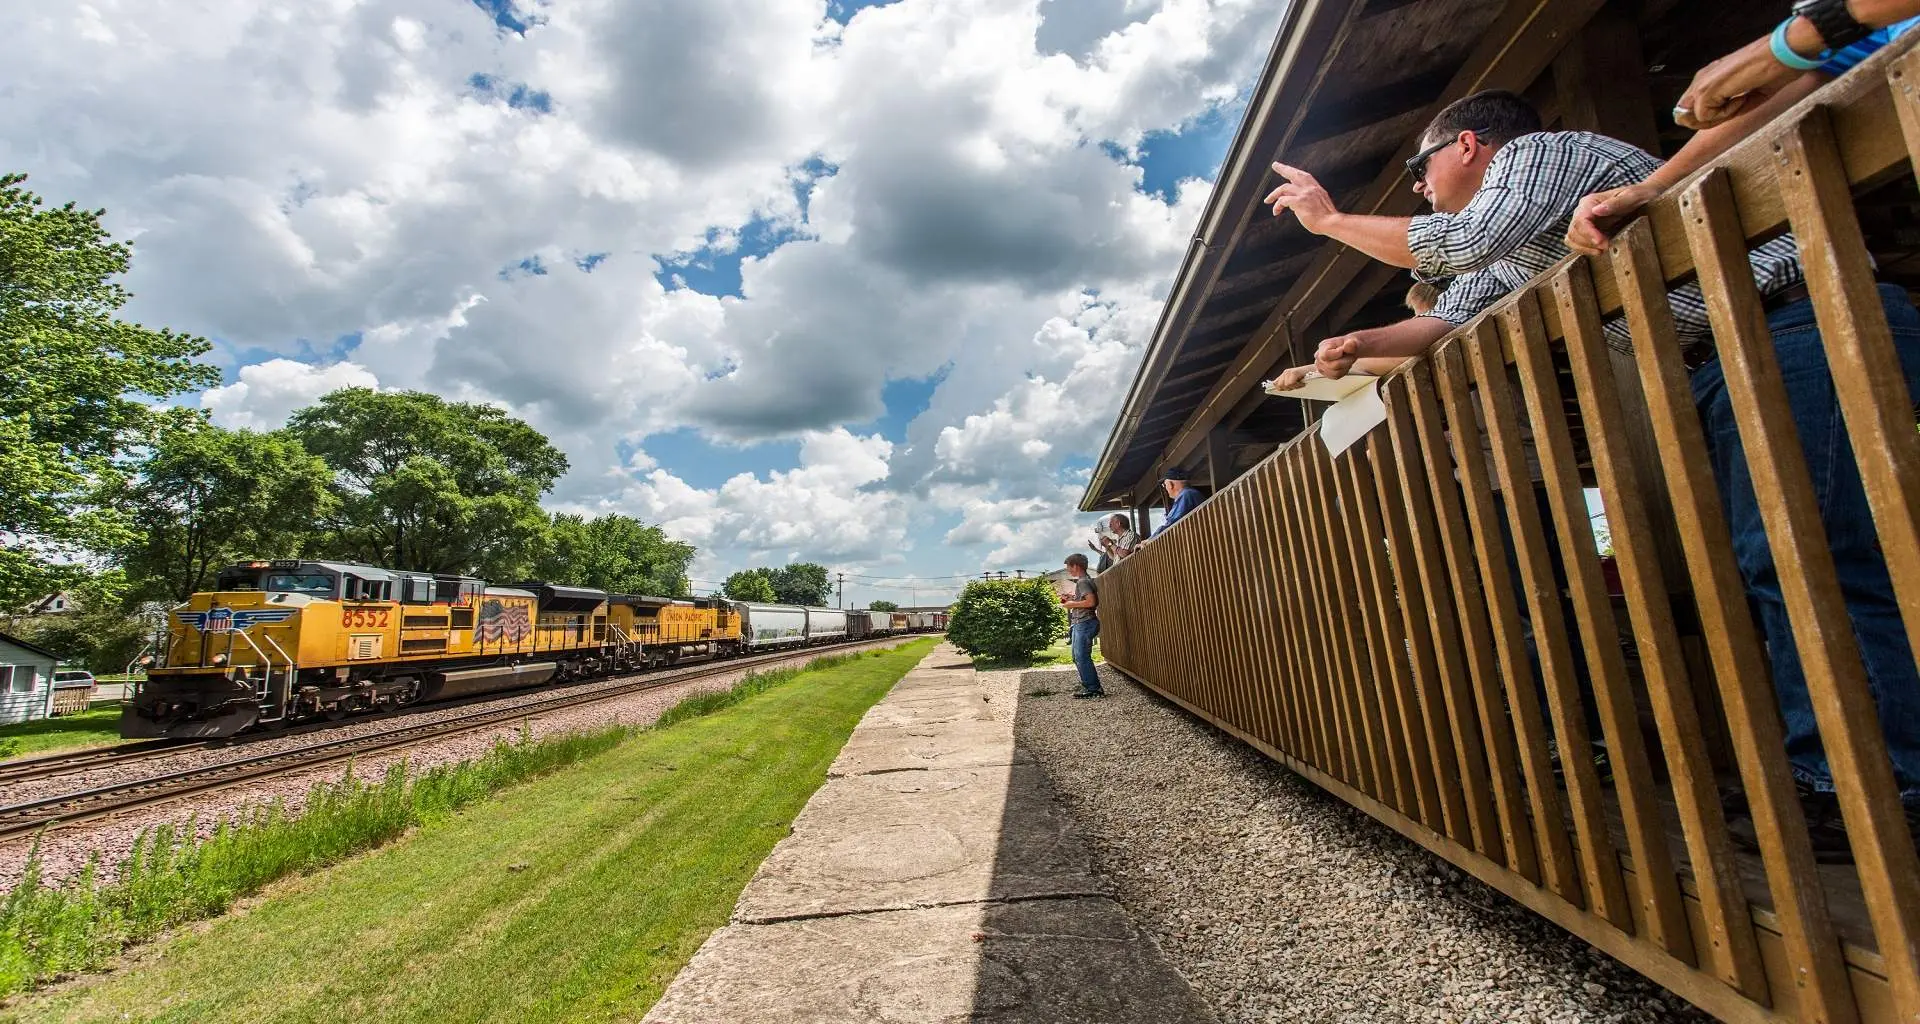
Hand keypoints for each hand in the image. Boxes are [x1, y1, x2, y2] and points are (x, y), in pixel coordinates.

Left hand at [1264, 162, 1338, 234]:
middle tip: (1275, 165)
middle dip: (1283, 168)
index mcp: (1316, 188)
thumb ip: (1310, 198)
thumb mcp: (1320, 202)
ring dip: (1273, 195)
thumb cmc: (1327, 217)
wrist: (1332, 223)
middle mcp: (1310, 188)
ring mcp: (1304, 194)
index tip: (1285, 167)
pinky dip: (1277, 206)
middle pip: (1294, 173)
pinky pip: (1283, 200)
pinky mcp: (1299, 202)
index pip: (1302, 175)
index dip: (1292, 171)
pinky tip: (1276, 211)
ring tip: (1268, 201)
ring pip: (1283, 188)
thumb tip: (1296, 201)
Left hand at [1271, 365, 1313, 390]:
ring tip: (1300, 384)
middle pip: (1279, 386)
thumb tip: (1278, 389)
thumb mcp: (1295, 383)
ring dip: (1294, 387)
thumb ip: (1286, 385)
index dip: (1280, 388)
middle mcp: (1286, 372)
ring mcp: (1290, 371)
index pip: (1275, 383)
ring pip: (1285, 385)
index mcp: (1285, 375)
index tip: (1287, 389)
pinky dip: (1297, 385)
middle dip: (1288, 389)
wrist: (1318, 372)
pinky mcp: (1295, 372)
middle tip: (1297, 386)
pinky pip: (1291, 383)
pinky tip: (1302, 383)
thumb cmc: (1308, 379)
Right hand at [1314, 335, 1361, 377]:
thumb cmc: (1350, 345)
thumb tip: (1349, 345)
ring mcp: (1320, 366)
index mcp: (1323, 345)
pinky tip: (1344, 366)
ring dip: (1345, 367)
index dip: (1337, 354)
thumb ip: (1352, 344)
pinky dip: (1343, 372)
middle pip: (1332, 365)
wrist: (1349, 350)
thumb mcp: (1353, 342)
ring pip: (1335, 372)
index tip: (1343, 351)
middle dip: (1345, 361)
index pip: (1325, 355)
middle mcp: (1319, 356)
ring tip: (1347, 360)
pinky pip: (1336, 376)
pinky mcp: (1325, 373)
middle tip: (1350, 356)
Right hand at [1564, 182, 1656, 255]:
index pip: (1580, 220)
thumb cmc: (1639, 194)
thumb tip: (1597, 210)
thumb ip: (1615, 203)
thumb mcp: (1632, 196)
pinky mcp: (1588, 230)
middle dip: (1588, 242)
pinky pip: (1577, 241)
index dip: (1588, 234)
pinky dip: (1584, 249)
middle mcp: (1583, 210)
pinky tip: (1598, 251)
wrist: (1644, 197)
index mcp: (1590, 202)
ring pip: (1571, 238)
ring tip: (1602, 251)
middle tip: (1607, 247)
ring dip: (1585, 247)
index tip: (1601, 243)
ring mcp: (1584, 221)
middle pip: (1573, 231)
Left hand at [1675, 36, 1800, 129]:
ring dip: (1717, 117)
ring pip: (1692, 118)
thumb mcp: (1747, 93)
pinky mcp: (1706, 89)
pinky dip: (1726, 113)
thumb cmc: (1774, 67)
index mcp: (1710, 76)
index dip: (1712, 117)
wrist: (1784, 52)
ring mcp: (1702, 83)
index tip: (1737, 105)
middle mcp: (1702, 78)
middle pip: (1685, 116)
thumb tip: (1714, 120)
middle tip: (1736, 107)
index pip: (1693, 109)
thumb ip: (1727, 107)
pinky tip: (1741, 96)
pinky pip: (1705, 117)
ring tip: (1740, 100)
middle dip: (1709, 121)